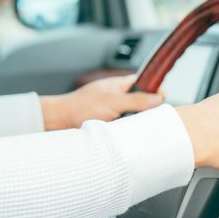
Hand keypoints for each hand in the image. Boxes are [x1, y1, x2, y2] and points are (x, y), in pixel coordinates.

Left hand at [41, 75, 162, 129]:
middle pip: (144, 101)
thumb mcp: (113, 102)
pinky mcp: (109, 121)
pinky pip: (125, 125)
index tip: (160, 102)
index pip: (147, 83)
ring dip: (134, 122)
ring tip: (129, 127)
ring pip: (135, 115)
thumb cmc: (80, 107)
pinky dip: (125, 130)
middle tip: (146, 119)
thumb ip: (137, 100)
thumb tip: (158, 99)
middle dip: (147, 111)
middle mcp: (119, 95)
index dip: (156, 91)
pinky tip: (123, 134)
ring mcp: (114, 109)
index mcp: (121, 84)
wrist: (58, 121)